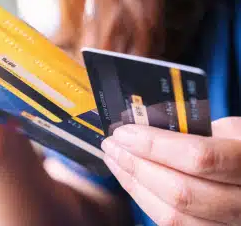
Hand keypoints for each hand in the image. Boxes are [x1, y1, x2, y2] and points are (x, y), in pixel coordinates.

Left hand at [101, 117, 240, 224]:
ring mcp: (229, 224)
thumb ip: (192, 129)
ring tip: (114, 160)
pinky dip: (144, 199)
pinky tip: (130, 179)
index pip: (199, 158)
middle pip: (180, 192)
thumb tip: (143, 125)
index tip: (125, 132)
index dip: (155, 145)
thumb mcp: (229, 129)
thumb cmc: (240, 146)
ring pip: (173, 215)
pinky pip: (172, 223)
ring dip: (134, 184)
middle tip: (112, 145)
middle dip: (136, 165)